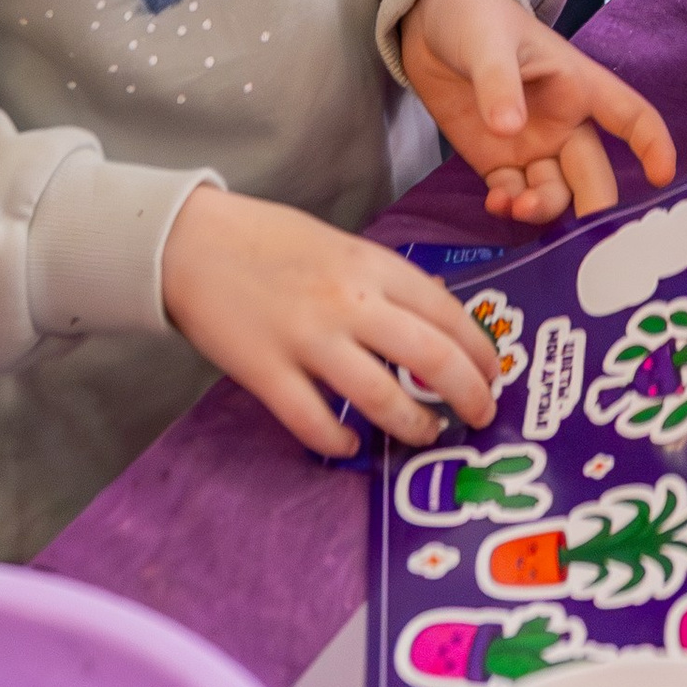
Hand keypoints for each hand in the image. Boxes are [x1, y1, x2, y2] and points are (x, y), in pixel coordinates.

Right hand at [158, 183, 502, 457]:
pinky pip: (314, 422)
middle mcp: (350, 302)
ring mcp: (308, 340)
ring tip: (427, 435)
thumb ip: (386, 281)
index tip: (494, 373)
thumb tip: (436, 314)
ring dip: (413, 425)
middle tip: (481, 414)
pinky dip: (339, 442)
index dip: (479, 350)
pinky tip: (352, 446)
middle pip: (430, 357)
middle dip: (467, 394)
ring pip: (380, 397)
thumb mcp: (343, 246)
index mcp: (371, 265)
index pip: (447, 312)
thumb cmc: (271, 241)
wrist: (192, 242)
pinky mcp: (266, 373)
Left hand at [399, 0, 677, 225]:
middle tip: (585, 238)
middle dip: (595, 206)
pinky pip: (514, 196)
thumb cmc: (476, 16)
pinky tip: (496, 204)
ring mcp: (531, 146)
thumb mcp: (489, 41)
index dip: (652, 144)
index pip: (630, 117)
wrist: (429, 24)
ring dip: (545, 208)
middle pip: (593, 174)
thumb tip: (508, 129)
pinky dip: (510, 208)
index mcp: (578, 86)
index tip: (663, 178)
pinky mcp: (497, 162)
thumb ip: (498, 82)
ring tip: (518, 207)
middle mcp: (564, 124)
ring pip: (555, 192)